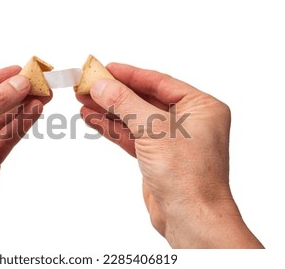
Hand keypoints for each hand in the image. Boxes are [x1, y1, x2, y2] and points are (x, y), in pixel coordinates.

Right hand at [77, 63, 262, 247]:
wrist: (190, 218)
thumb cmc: (187, 175)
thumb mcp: (153, 129)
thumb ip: (125, 103)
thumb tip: (101, 85)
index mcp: (201, 107)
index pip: (159, 82)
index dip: (129, 74)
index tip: (105, 68)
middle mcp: (189, 121)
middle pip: (144, 99)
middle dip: (114, 93)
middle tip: (88, 83)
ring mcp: (172, 141)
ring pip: (135, 118)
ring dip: (108, 110)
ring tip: (83, 99)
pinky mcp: (157, 158)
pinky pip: (131, 136)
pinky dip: (112, 128)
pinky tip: (92, 118)